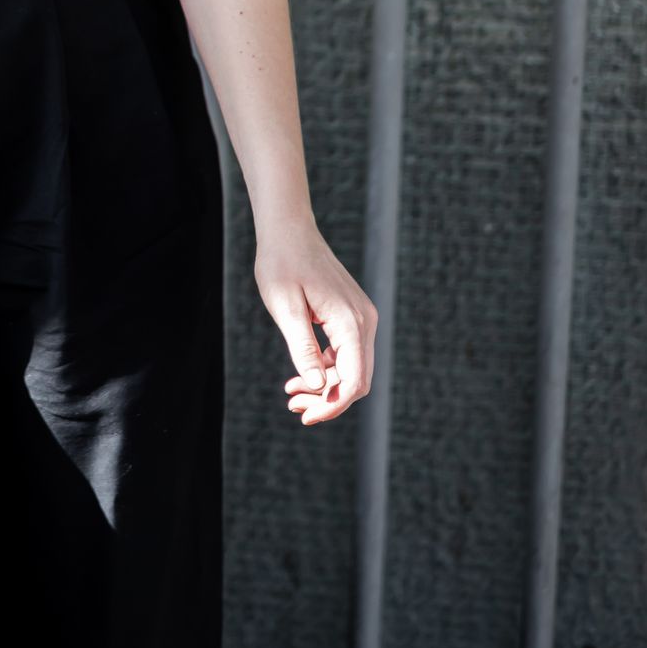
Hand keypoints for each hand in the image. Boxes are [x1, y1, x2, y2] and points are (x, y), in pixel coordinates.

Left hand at [253, 213, 376, 425]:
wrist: (289, 231)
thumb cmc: (282, 265)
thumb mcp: (286, 309)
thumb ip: (303, 348)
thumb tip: (318, 386)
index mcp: (350, 321)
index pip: (353, 380)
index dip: (332, 405)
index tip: (304, 416)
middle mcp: (364, 320)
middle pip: (357, 379)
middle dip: (328, 400)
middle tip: (295, 408)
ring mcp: (361, 317)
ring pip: (353, 368)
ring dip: (326, 386)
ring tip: (292, 394)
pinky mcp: (352, 314)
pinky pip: (347, 352)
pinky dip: (327, 368)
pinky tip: (301, 376)